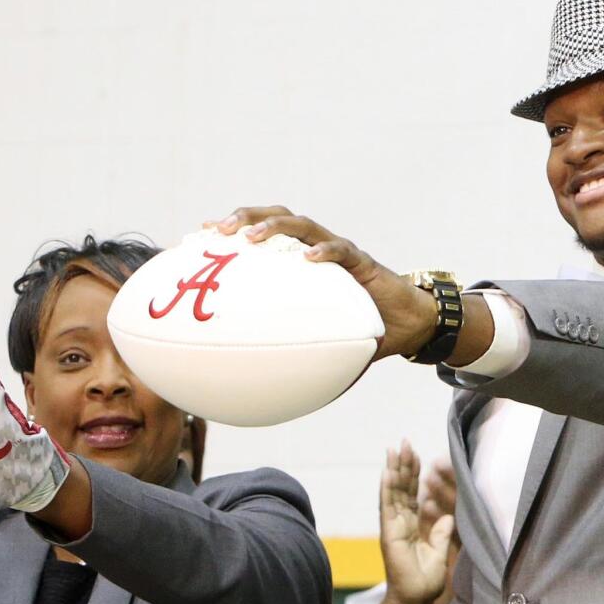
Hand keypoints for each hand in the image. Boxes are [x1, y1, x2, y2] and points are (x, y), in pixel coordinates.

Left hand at [211, 207, 436, 359]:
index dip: (230, 232)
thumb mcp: (318, 340)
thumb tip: (256, 386)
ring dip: (274, 226)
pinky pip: (341, 251)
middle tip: (217, 229)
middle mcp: (314, 249)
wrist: (406, 325)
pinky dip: (324, 252)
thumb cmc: (358, 331)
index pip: (261, 236)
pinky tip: (309, 258)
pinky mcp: (361, 261)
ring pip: (301, 224)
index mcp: (298, 263)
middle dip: (244, 216)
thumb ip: (290, 351)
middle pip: (275, 217)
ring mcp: (337, 252)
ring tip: (251, 236)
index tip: (197, 235)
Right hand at [379, 440, 454, 603]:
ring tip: (394, 449)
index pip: (412, 494)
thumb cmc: (425, 581)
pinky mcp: (389, 532)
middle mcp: (399, 522)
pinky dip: (386, 488)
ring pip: (393, 492)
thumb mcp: (440, 552)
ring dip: (394, 470)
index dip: (414, 474)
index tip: (416, 454)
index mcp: (411, 525)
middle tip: (404, 441)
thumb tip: (446, 516)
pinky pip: (387, 506)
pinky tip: (387, 472)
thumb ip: (440, 533)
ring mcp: (393, 526)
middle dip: (403, 465)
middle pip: (401, 488)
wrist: (414, 599)